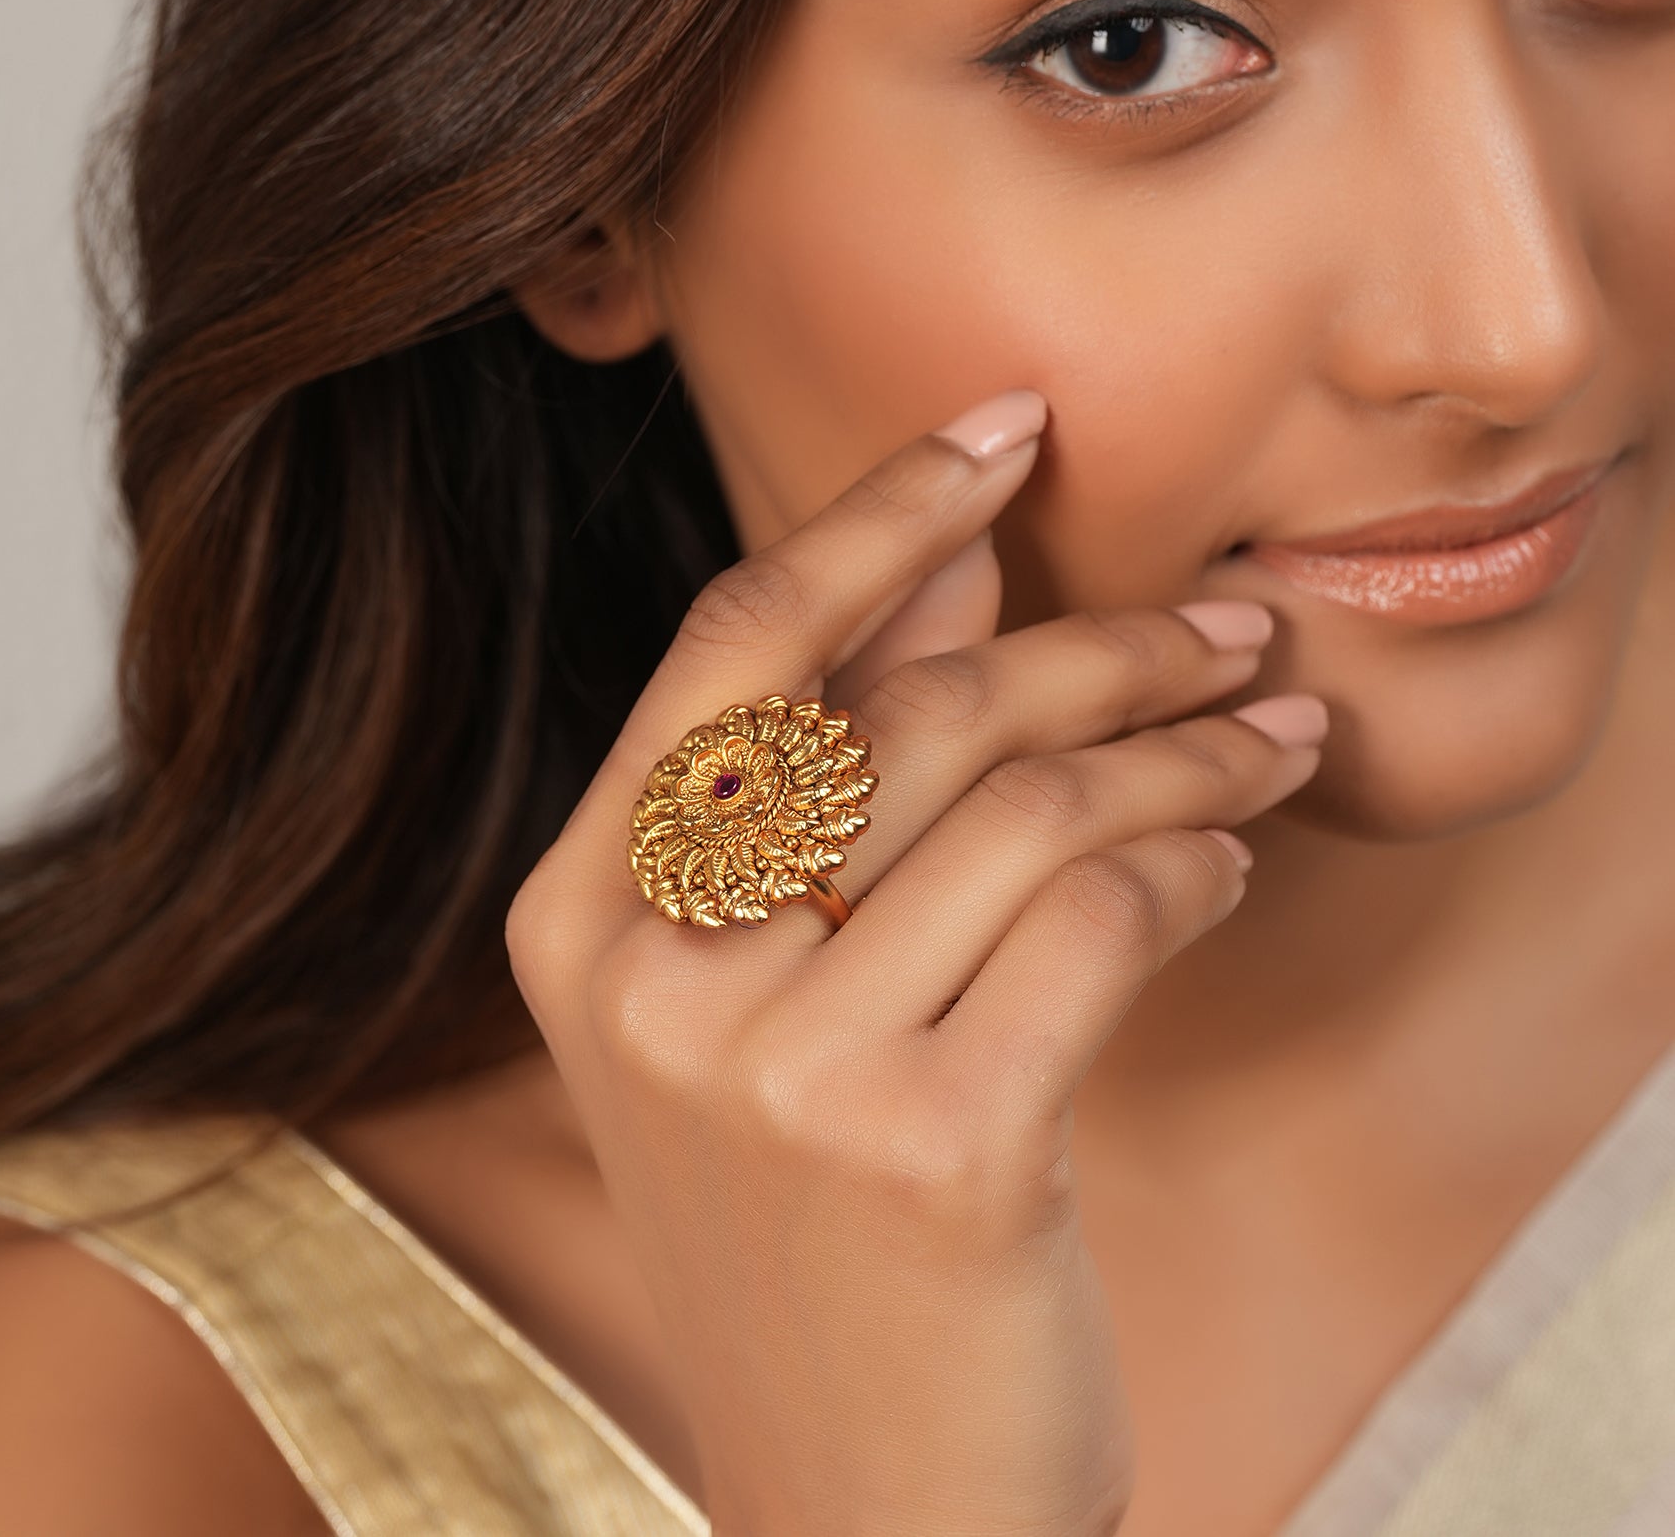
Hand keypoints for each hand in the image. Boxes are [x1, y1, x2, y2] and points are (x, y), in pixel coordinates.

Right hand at [505, 390, 1324, 1536]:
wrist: (862, 1491)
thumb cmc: (820, 1220)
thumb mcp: (779, 993)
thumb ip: (839, 767)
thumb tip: (942, 562)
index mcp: (582, 917)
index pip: (738, 643)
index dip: (879, 510)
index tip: (1006, 424)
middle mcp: (655, 978)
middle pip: (919, 707)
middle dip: (1108, 641)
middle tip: (1232, 625)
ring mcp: (777, 1068)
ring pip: (1035, 802)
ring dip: (1191, 750)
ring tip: (1272, 736)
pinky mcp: (931, 1148)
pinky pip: (1104, 917)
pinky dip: (1198, 868)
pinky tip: (1234, 870)